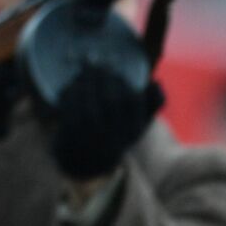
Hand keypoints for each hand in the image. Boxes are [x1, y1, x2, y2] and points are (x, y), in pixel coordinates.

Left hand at [49, 64, 163, 179]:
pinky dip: (70, 96)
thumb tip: (155, 82)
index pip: (133, 101)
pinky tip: (71, 86)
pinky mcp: (72, 138)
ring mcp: (92, 139)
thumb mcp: (137, 123)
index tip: (115, 70)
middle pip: (111, 101)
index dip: (124, 82)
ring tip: (84, 70)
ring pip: (90, 107)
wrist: (87, 163)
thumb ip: (151, 104)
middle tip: (97, 62)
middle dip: (104, 78)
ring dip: (86, 84)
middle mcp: (115, 136)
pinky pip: (70, 114)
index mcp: (133, 130)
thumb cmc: (116, 133)